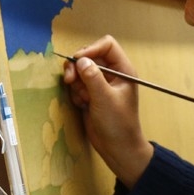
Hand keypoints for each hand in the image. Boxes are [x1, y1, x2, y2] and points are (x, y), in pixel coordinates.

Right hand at [62, 35, 153, 187]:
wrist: (117, 148)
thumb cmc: (118, 124)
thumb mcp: (105, 99)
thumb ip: (93, 77)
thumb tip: (80, 60)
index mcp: (123, 70)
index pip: (107, 45)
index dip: (91, 49)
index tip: (79, 61)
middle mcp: (112, 74)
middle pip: (89, 56)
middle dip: (78, 67)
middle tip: (70, 80)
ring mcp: (100, 84)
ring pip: (80, 71)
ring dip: (76, 83)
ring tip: (83, 99)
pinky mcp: (91, 95)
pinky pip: (77, 85)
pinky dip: (76, 93)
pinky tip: (82, 105)